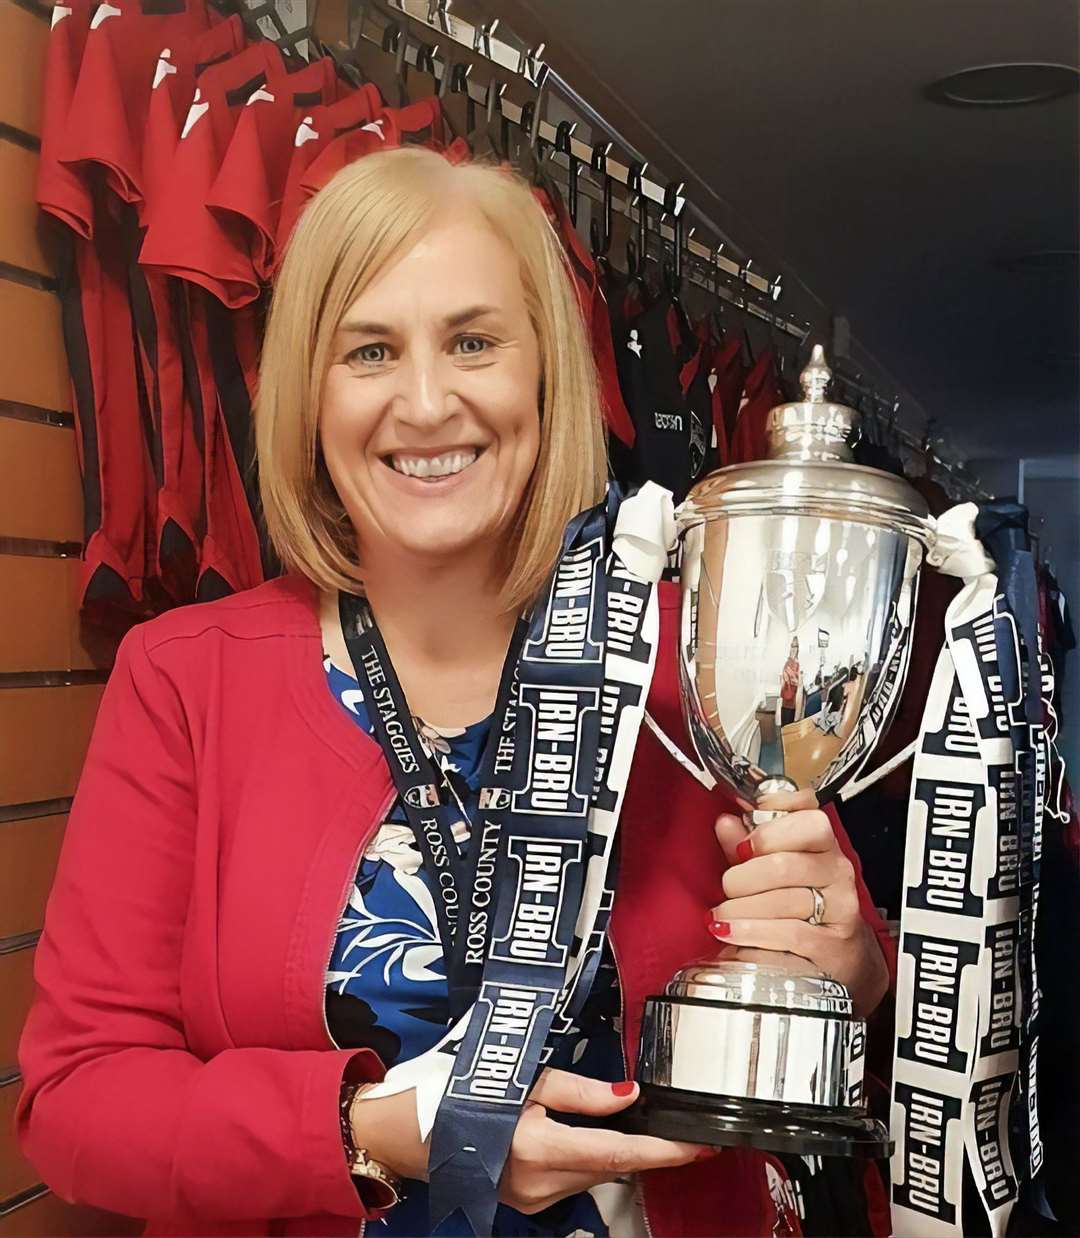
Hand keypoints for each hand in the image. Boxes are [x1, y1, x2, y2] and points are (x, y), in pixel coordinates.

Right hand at [352, 1072, 710, 1213]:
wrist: (410, 1133)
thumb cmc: (460, 1093)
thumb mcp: (525, 1077)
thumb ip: (583, 1091)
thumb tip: (631, 1096)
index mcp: (539, 1147)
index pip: (619, 1154)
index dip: (665, 1153)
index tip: (699, 1145)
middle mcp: (539, 1184)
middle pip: (611, 1165)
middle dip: (643, 1145)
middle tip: (670, 1123)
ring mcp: (533, 1200)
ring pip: (595, 1174)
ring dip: (615, 1150)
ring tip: (621, 1121)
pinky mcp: (528, 1203)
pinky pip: (574, 1179)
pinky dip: (588, 1157)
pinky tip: (584, 1135)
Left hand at [709, 788, 888, 1016]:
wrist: (838, 956)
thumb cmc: (800, 906)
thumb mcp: (771, 868)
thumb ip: (747, 844)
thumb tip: (725, 822)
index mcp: (823, 843)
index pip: (808, 817)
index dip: (768, 829)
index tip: (743, 845)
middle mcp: (836, 870)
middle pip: (784, 863)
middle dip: (742, 877)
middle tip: (728, 887)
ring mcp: (840, 907)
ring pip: (784, 900)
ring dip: (741, 908)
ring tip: (723, 916)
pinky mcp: (834, 944)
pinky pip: (789, 933)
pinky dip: (753, 931)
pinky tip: (732, 932)